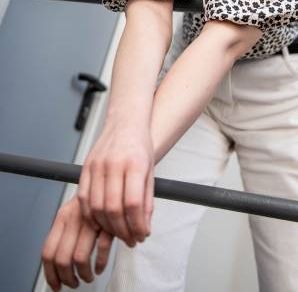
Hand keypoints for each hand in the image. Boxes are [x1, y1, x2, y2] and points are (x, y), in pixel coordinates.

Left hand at [41, 194, 113, 290]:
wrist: (111, 179)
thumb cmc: (90, 201)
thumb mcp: (72, 213)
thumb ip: (62, 234)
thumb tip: (53, 264)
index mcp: (62, 217)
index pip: (48, 252)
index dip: (50, 274)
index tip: (55, 285)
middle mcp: (74, 219)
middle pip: (63, 259)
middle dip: (67, 278)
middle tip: (73, 283)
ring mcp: (91, 220)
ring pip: (80, 258)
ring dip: (84, 274)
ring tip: (88, 276)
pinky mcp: (108, 222)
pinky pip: (102, 249)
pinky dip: (101, 263)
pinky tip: (100, 267)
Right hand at [77, 120, 154, 246]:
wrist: (125, 121)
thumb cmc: (140, 146)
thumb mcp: (150, 170)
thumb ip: (146, 199)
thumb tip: (144, 227)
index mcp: (134, 163)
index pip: (133, 203)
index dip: (137, 225)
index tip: (142, 235)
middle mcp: (113, 164)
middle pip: (112, 207)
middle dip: (122, 230)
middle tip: (130, 239)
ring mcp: (97, 165)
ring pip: (96, 206)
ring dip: (106, 226)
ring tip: (117, 233)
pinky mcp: (85, 167)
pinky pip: (83, 198)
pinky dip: (91, 216)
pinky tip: (101, 222)